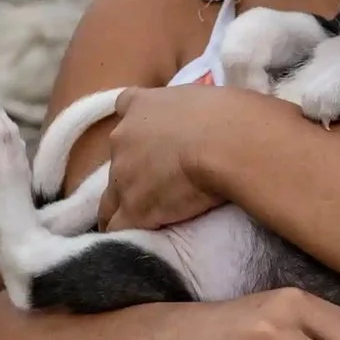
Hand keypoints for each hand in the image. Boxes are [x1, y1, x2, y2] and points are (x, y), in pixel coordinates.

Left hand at [99, 84, 254, 229]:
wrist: (228, 144)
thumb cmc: (228, 116)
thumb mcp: (205, 97)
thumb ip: (189, 108)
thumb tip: (201, 119)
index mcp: (141, 105)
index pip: (125, 105)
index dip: (136, 124)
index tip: (150, 135)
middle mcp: (123, 138)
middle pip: (118, 157)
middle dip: (133, 170)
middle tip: (161, 182)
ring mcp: (123, 176)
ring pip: (111, 200)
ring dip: (124, 208)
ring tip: (145, 222)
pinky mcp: (133, 209)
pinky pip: (119, 227)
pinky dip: (127, 235)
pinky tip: (141, 242)